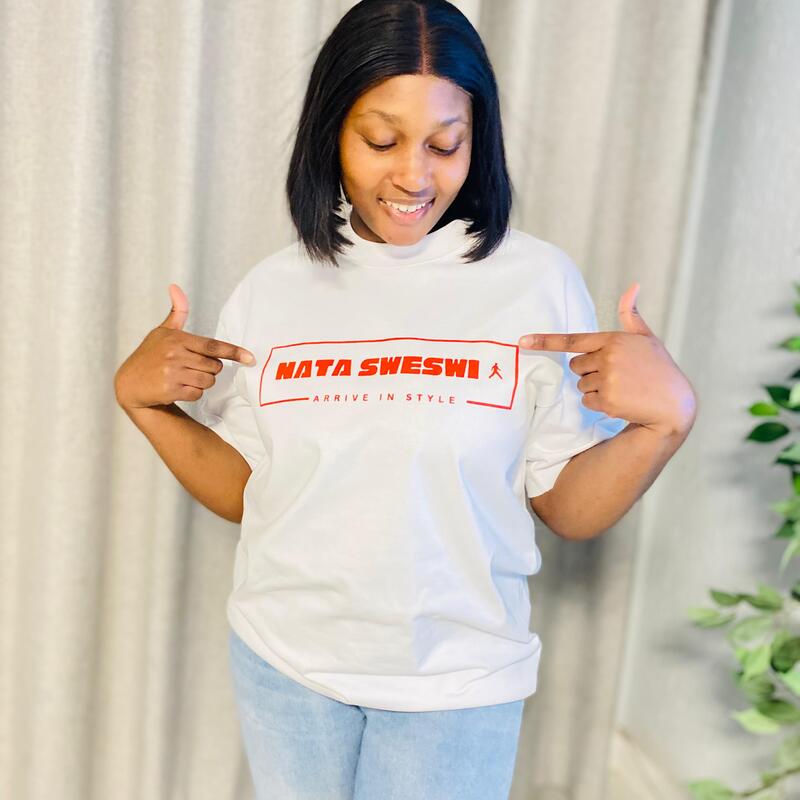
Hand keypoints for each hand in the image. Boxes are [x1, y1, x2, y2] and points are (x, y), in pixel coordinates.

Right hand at [114, 283, 255, 409]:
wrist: (128, 384)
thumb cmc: (149, 355)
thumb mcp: (162, 332)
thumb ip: (177, 312)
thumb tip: (175, 287)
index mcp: (177, 339)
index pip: (212, 346)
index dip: (234, 352)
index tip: (250, 358)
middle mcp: (175, 355)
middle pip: (214, 366)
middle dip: (209, 369)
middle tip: (191, 367)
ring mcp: (172, 373)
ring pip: (208, 381)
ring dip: (202, 382)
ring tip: (184, 377)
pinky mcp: (170, 390)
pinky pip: (197, 394)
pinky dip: (193, 393)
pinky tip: (178, 388)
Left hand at [518, 282, 696, 437]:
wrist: (675, 403)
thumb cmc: (659, 368)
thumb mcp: (647, 338)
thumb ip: (630, 315)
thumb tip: (632, 286)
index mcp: (614, 339)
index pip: (573, 340)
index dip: (545, 341)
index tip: (522, 341)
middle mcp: (608, 357)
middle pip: (575, 366)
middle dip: (589, 371)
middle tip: (616, 375)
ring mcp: (607, 379)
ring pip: (581, 385)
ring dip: (596, 389)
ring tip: (622, 388)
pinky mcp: (607, 400)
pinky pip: (587, 401)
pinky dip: (599, 404)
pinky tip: (621, 401)